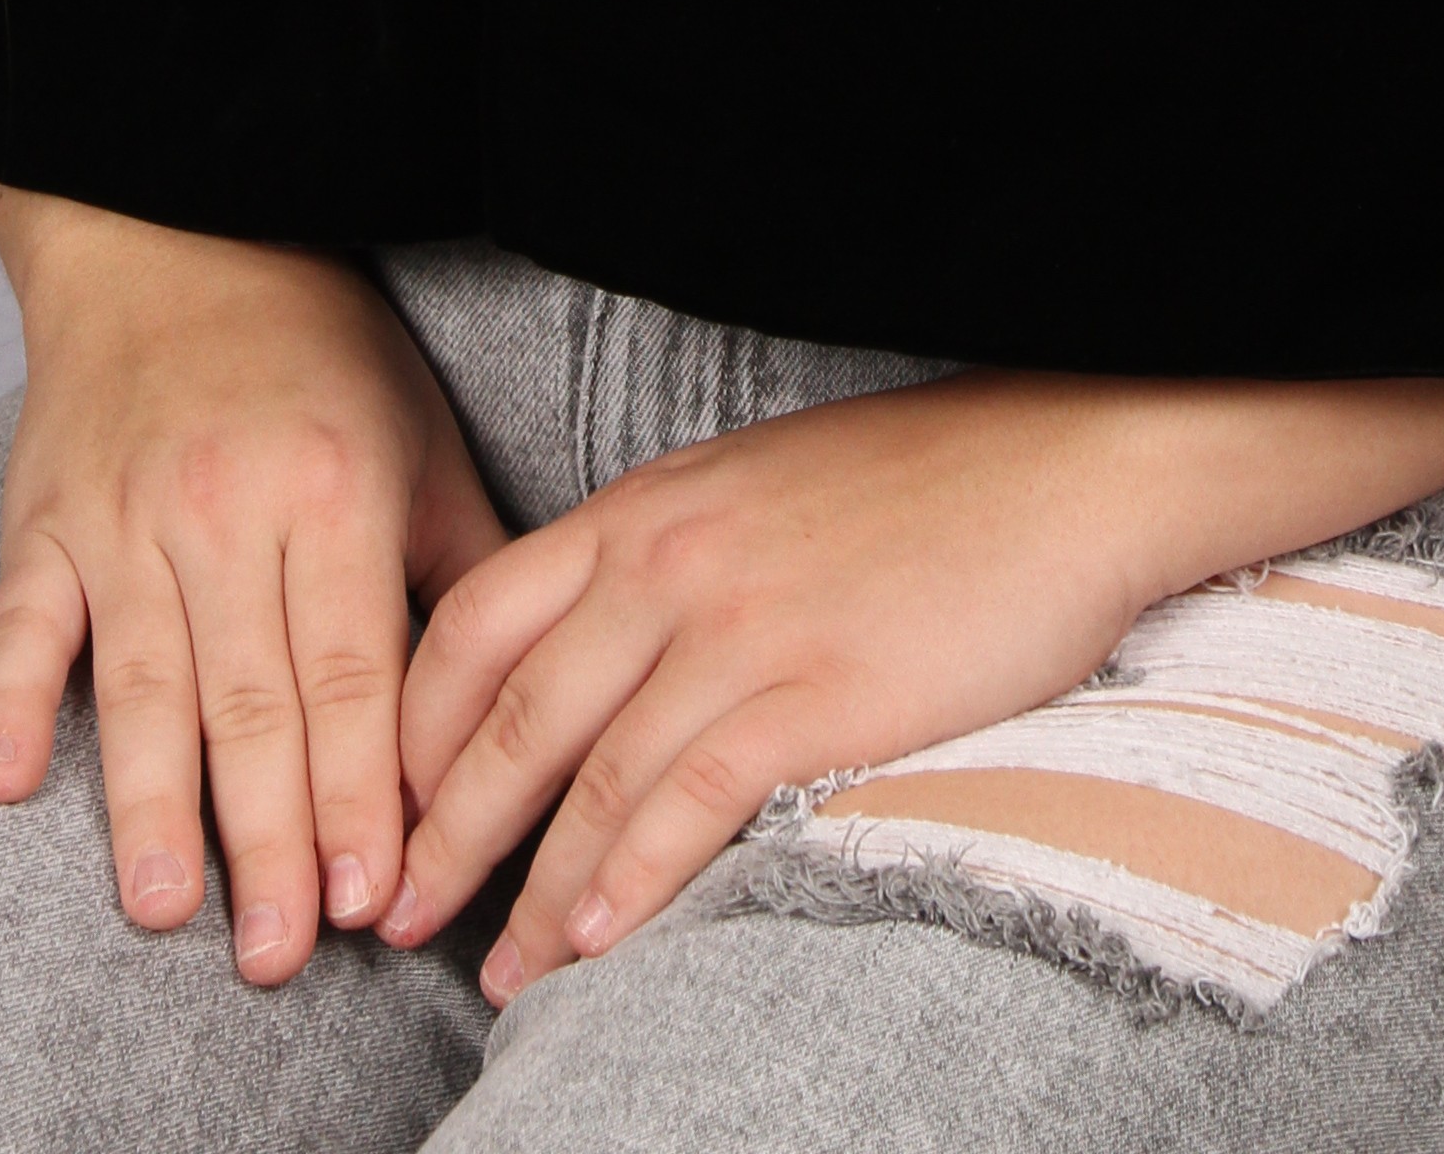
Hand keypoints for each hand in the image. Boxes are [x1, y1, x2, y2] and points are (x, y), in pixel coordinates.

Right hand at [0, 184, 506, 985]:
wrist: (175, 234)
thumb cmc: (318, 350)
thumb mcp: (419, 436)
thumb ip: (459, 569)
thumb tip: (505, 711)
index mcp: (334, 489)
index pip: (349, 672)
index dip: (359, 792)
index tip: (371, 900)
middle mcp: (228, 508)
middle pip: (249, 700)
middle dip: (268, 837)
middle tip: (279, 954)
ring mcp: (125, 515)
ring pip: (143, 683)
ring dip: (149, 805)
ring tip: (163, 909)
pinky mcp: (44, 518)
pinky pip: (22, 622)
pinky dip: (13, 700)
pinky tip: (9, 781)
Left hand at [382, 347, 1443, 998]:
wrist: (1064, 468)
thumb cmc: (921, 487)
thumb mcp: (760, 492)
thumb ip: (671, 563)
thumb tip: (601, 660)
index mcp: (643, 510)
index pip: (474, 623)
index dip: (410, 729)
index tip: (379, 809)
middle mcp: (665, 566)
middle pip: (507, 719)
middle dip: (438, 833)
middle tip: (386, 920)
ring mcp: (736, 629)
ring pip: (588, 780)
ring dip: (527, 893)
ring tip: (493, 975)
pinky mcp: (812, 693)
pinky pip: (689, 805)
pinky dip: (629, 883)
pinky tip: (597, 943)